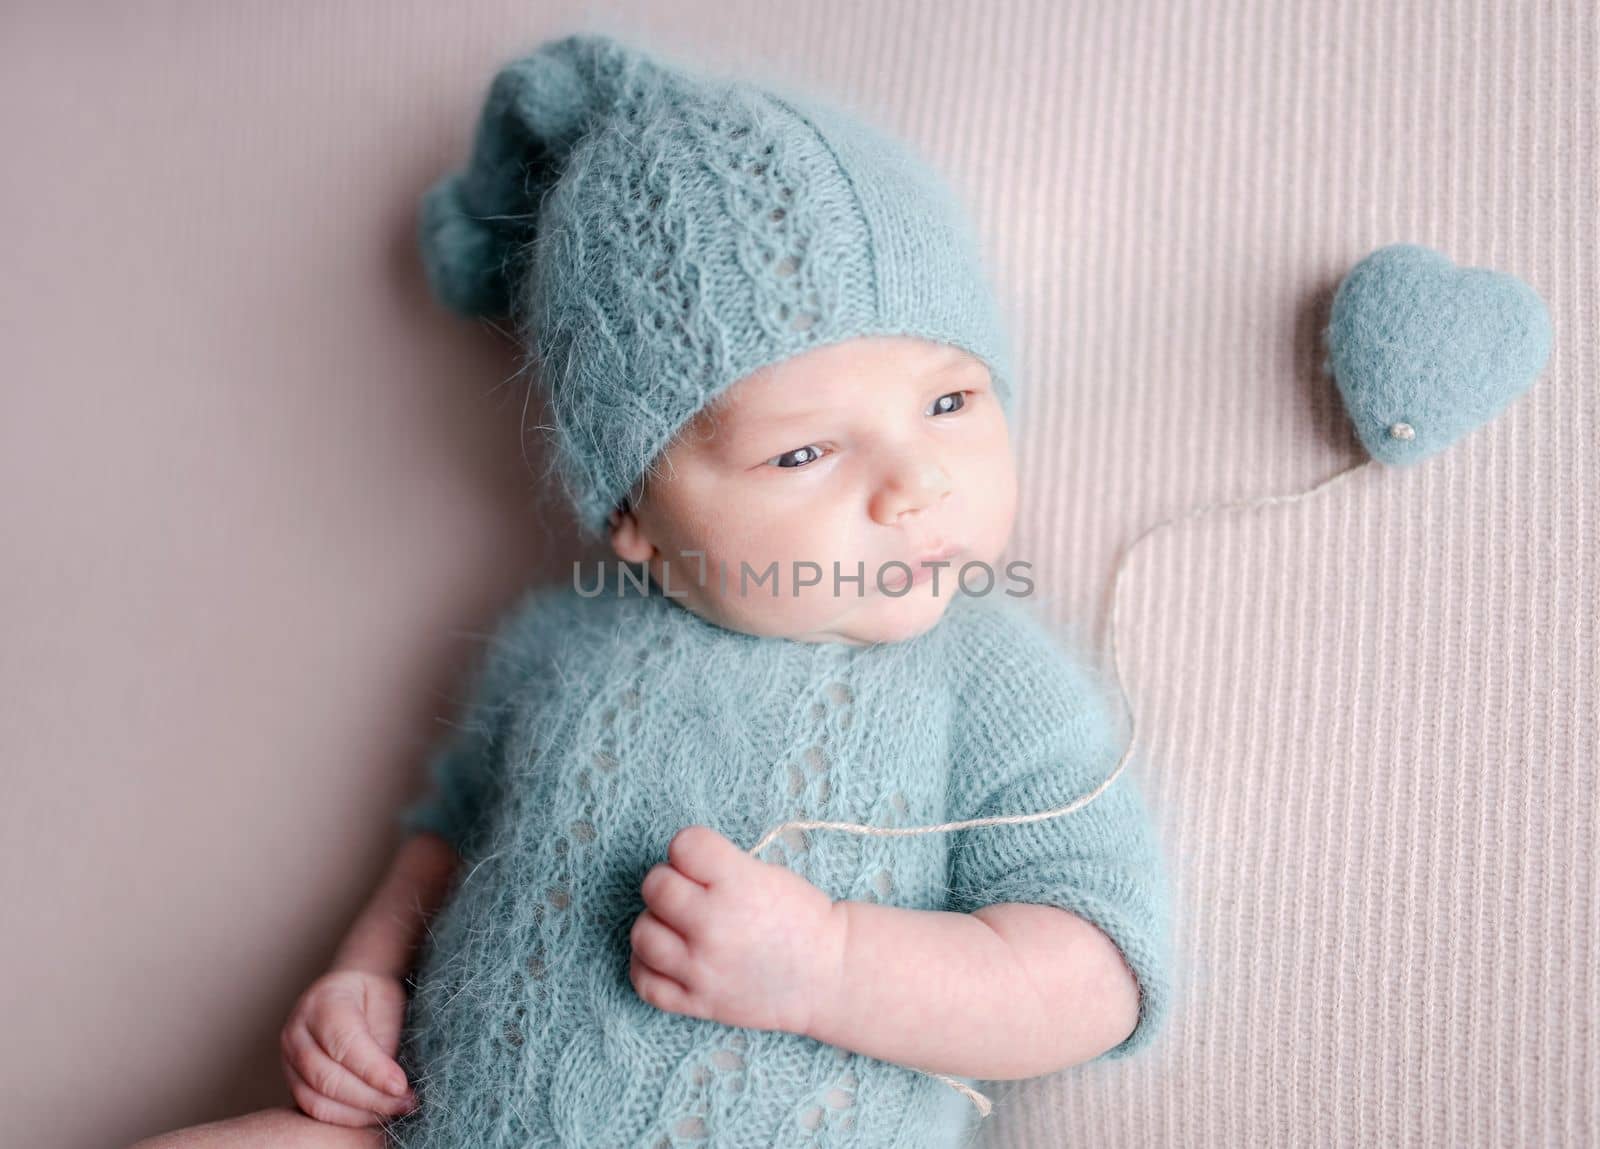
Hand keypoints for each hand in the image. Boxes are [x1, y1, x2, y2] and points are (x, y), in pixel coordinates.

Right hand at [279, 968, 417, 1125]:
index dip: (374, 1070)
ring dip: (360, 1112)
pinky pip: (314, 1110)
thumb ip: (386, 1040)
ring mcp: (288, 1059)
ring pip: (318, 1100)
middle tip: (405, 1102)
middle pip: (327, 1078)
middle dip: (370, 1097)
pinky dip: (346, 1118)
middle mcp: (297, 1031)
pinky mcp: (292, 1081)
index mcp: (323, 1002)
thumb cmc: (374, 997)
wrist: (350, 992)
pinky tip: (373, 1114)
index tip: (401, 1085)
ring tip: (394, 1109)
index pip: (345, 1043)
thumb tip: (393, 1085)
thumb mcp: (389, 1004)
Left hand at [628, 825, 842, 1034]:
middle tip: (691, 894)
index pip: (683, 845)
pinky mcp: (698, 1003)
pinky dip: (647, 966)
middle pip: (655, 886)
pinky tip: (667, 957)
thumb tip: (674, 869)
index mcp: (737, 884)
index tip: (701, 863)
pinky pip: (645, 982)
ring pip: (643, 934)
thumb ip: (717, 867)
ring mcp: (702, 969)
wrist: (829, 975)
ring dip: (657, 924)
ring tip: (679, 927)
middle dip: (670, 883)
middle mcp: (714, 926)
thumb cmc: (801, 918)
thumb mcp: (766, 873)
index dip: (689, 850)